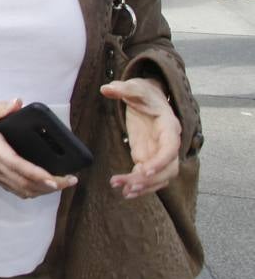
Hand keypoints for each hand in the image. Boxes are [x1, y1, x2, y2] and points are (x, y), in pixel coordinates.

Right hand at [0, 99, 77, 198]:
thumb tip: (17, 103)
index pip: (17, 165)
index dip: (37, 175)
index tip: (55, 179)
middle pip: (25, 182)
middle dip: (50, 185)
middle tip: (69, 180)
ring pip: (21, 189)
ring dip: (42, 191)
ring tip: (60, 184)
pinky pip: (14, 189)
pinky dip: (31, 191)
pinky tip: (41, 187)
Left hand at [100, 78, 181, 198]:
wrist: (148, 98)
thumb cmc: (144, 92)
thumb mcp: (135, 87)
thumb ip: (123, 88)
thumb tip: (106, 88)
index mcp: (169, 126)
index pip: (170, 148)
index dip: (160, 161)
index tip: (144, 170)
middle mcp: (168, 143)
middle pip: (168, 169)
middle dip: (150, 179)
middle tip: (128, 185)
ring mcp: (159, 152)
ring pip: (160, 177)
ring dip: (144, 187)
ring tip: (124, 191)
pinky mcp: (148, 157)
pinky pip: (148, 176)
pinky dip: (139, 185)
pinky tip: (125, 191)